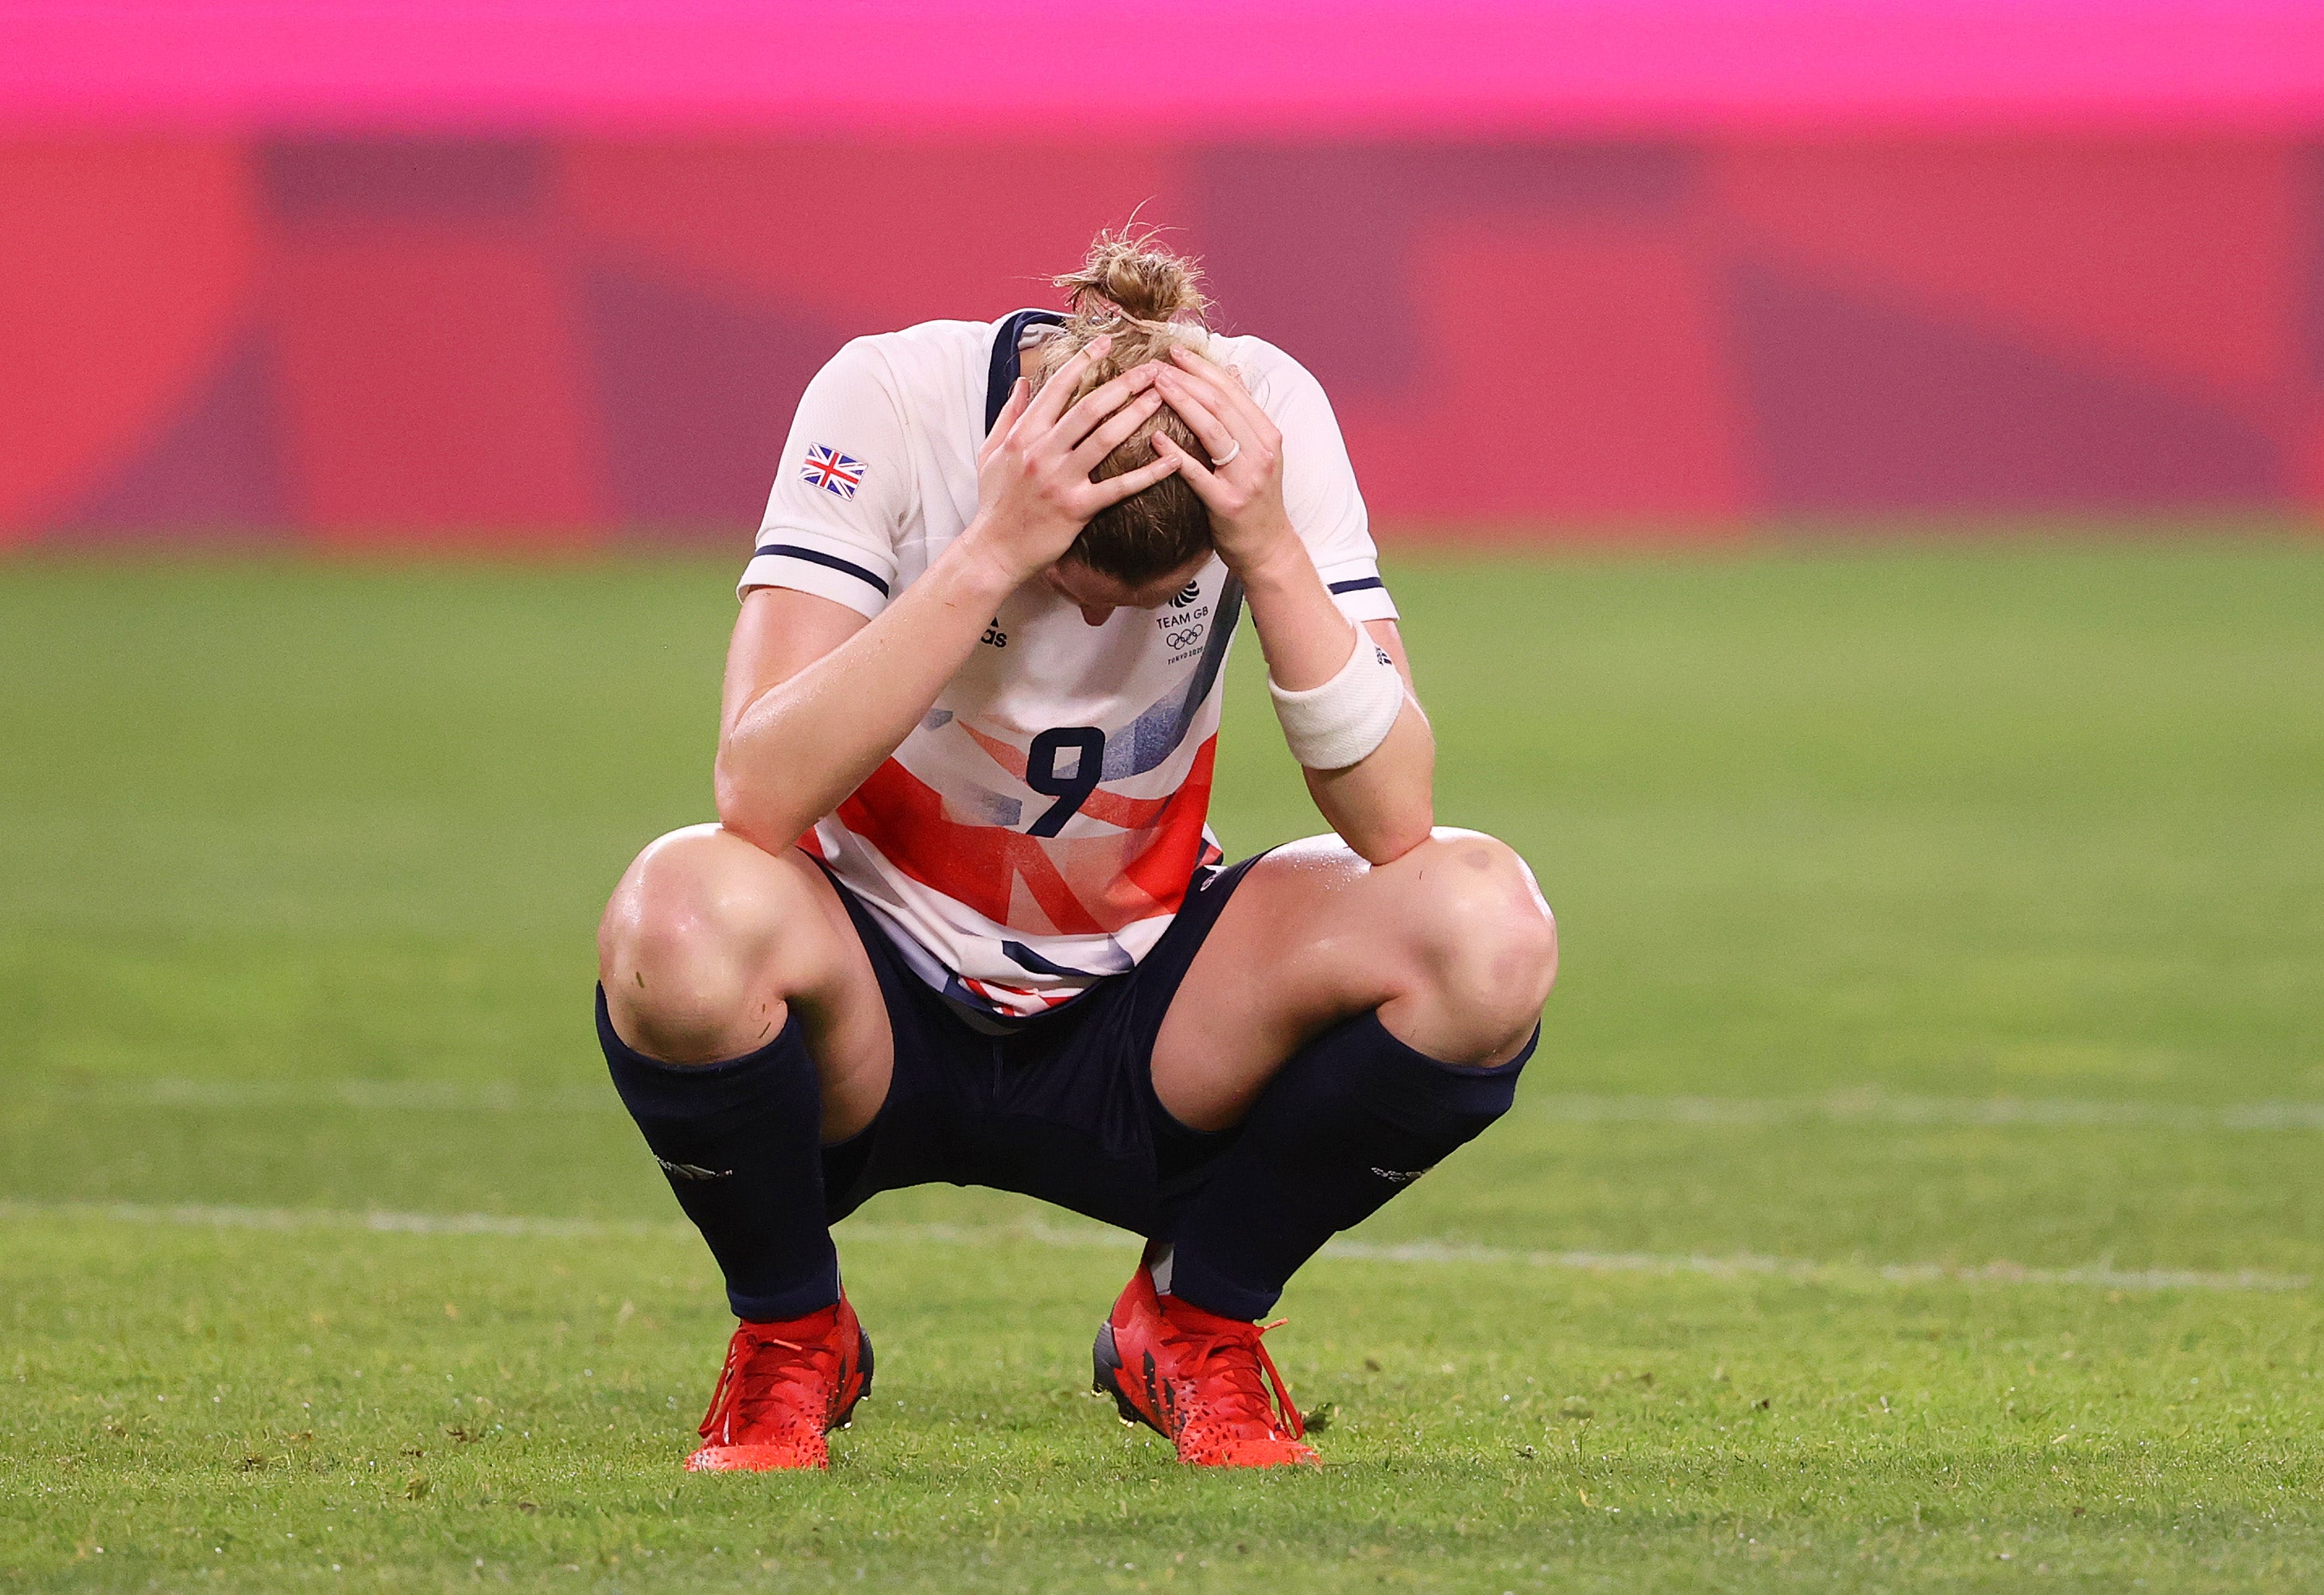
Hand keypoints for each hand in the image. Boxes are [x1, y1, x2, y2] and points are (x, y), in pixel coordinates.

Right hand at [964, 335, 1181, 584]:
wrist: (994, 550)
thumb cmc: (994, 502)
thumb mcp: (990, 452)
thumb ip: (1009, 414)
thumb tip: (1021, 382)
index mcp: (1024, 435)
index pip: (1057, 388)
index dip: (1084, 361)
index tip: (1106, 343)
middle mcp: (1043, 452)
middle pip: (1090, 407)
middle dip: (1124, 384)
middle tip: (1152, 369)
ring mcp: (1061, 479)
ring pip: (1106, 438)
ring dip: (1137, 414)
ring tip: (1163, 396)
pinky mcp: (1077, 508)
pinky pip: (1119, 486)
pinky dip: (1148, 473)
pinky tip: (1172, 458)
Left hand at [1150, 346, 1296, 576]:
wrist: (1268, 548)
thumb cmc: (1256, 499)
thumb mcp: (1259, 451)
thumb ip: (1244, 412)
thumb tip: (1231, 370)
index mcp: (1267, 434)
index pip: (1233, 390)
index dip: (1203, 367)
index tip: (1176, 352)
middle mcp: (1262, 451)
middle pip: (1221, 404)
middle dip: (1187, 380)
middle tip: (1157, 365)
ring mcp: (1247, 477)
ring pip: (1213, 430)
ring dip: (1182, 403)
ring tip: (1155, 387)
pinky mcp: (1228, 503)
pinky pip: (1198, 473)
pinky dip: (1176, 453)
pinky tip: (1155, 437)